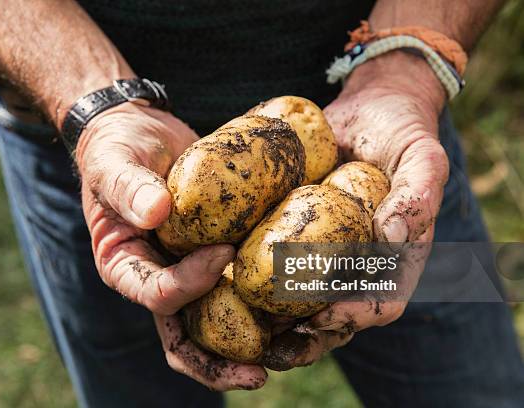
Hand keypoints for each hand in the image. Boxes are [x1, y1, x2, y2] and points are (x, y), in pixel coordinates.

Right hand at [75, 102, 266, 389]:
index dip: (190, 283)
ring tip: (293, 344)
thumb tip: (156, 211)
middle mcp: (158, 279)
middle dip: (219, 363)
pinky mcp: (216, 255)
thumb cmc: (118, 148)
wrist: (142, 134)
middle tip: (258, 373)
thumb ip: (127, 186)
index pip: (157, 295)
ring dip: (253, 340)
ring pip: (219, 323)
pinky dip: (266, 298)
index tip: (221, 251)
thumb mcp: (113, 162)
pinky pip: (240, 285)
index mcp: (125, 267)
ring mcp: (189, 272)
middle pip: (186, 337)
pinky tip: (298, 301)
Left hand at [265, 51, 449, 368]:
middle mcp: (358, 264)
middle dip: (306, 338)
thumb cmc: (402, 131)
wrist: (368, 108)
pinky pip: (276, 263)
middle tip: (272, 345)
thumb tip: (391, 237)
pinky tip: (224, 279)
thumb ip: (419, 194)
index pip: (381, 304)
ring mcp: (325, 252)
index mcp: (395, 259)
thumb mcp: (423, 156)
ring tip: (241, 326)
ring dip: (274, 320)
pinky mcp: (296, 234)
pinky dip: (255, 279)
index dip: (355, 317)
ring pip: (300, 300)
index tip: (321, 315)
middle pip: (335, 316)